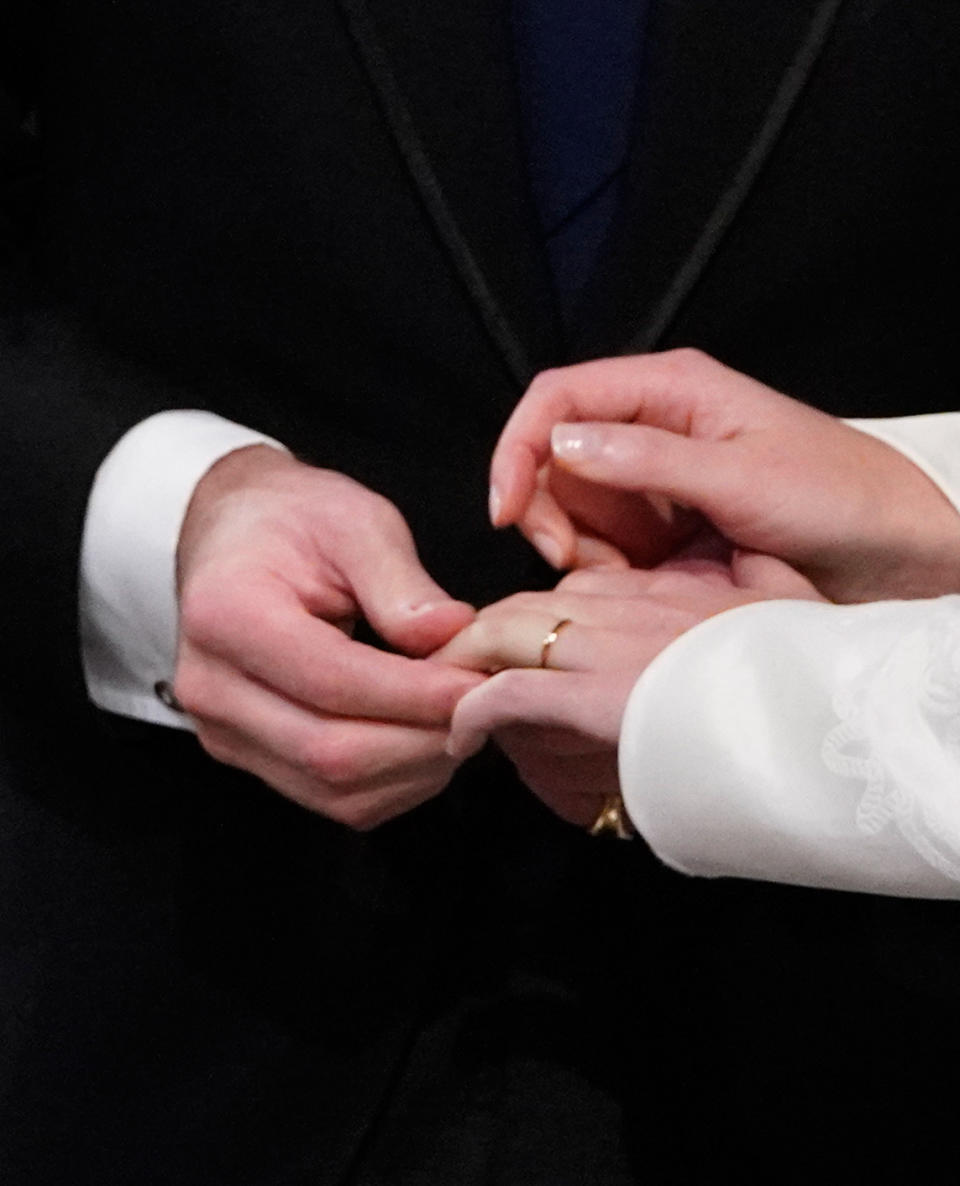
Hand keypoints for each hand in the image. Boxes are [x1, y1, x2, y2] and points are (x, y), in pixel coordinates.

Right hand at [174, 446, 482, 828]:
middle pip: (331, 754)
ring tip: (461, 720)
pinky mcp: (247, 757)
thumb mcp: (354, 521)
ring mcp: (223, 732)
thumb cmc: (293, 521)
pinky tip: (427, 739)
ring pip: (335, 792)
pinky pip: (331, 800)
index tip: (481, 683)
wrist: (233, 538)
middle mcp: (211, 688)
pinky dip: (395, 783)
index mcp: (228, 616)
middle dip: (424, 740)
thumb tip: (454, 635)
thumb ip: (401, 582)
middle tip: (484, 707)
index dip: (417, 694)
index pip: (333, 682)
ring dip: (416, 769)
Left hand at [432, 557, 821, 827]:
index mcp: (656, 587)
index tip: (512, 651)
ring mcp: (600, 653)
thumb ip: (759, 575)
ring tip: (457, 713)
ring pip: (502, 651)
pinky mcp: (586, 701)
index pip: (564, 593)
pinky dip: (471, 714)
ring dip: (473, 684)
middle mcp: (618, 610)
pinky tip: (460, 735)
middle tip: (458, 678)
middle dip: (481, 648)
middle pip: (518, 614)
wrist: (818, 715)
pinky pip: (503, 697)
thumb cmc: (805, 666)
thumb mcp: (790, 603)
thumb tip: (755, 559)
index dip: (526, 624)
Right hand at [490, 349, 959, 601]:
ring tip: (623, 575)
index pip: (560, 397)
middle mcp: (652, 429)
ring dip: (574, 546)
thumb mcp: (743, 475)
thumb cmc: (841, 497)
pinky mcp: (660, 530)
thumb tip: (561, 445)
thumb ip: (647, 459)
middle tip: (568, 560)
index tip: (505, 508)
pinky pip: (601, 546)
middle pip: (552, 456)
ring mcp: (653, 483)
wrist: (894, 556)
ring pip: (570, 507)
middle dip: (543, 509)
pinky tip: (636, 585)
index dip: (519, 447)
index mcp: (670, 391)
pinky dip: (600, 571)